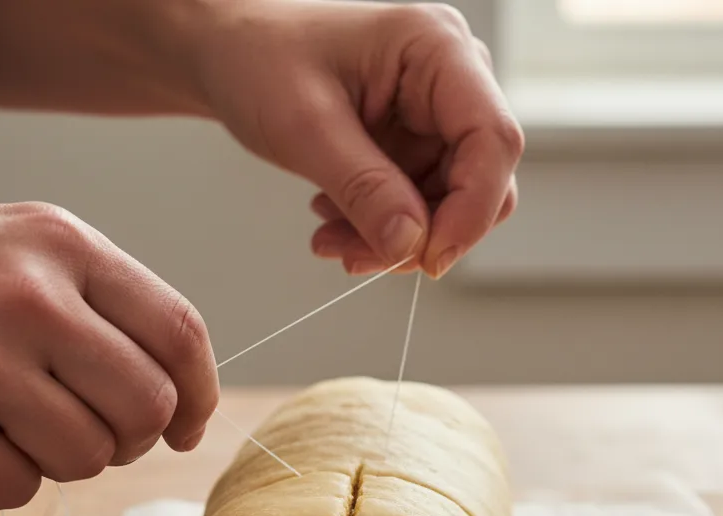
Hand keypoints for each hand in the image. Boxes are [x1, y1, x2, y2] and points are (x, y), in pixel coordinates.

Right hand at [0, 197, 217, 509]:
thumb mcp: (15, 250)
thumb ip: (101, 308)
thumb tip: (179, 402)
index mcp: (62, 243)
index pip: (180, 332)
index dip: (200, 394)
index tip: (188, 427)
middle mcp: (30, 295)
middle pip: (149, 407)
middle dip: (130, 438)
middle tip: (88, 432)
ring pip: (90, 457)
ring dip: (58, 458)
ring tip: (3, 420)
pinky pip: (19, 489)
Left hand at [189, 0, 522, 276]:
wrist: (229, 53)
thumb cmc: (259, 59)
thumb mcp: (306, 127)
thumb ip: (364, 188)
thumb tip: (412, 246)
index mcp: (436, 49)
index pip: (493, 139)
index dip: (472, 209)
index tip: (430, 259)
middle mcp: (449, 80)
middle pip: (479, 180)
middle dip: (424, 233)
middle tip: (360, 257)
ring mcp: (433, 116)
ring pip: (447, 205)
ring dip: (393, 238)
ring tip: (330, 239)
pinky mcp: (414, 145)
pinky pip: (418, 207)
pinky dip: (380, 229)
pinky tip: (333, 220)